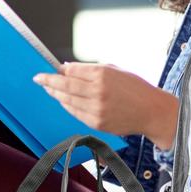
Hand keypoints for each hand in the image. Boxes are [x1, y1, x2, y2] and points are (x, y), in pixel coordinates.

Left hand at [33, 63, 178, 149]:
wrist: (151, 111)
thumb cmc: (136, 88)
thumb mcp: (115, 70)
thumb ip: (91, 69)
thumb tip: (68, 68)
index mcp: (103, 74)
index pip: (72, 71)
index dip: (59, 70)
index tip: (50, 69)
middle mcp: (97, 91)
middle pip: (65, 85)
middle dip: (49, 81)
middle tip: (38, 79)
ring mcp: (96, 109)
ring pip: (67, 100)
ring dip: (56, 94)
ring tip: (48, 89)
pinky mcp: (97, 122)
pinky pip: (75, 113)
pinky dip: (67, 106)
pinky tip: (63, 101)